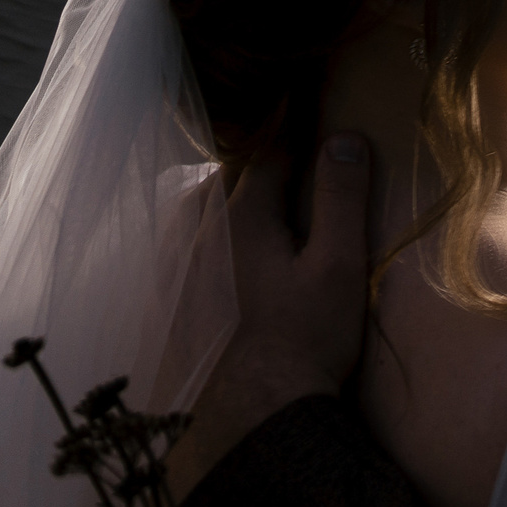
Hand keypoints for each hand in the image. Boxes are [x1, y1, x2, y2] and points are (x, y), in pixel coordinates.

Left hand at [165, 135, 372, 502]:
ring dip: (224, 197)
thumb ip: (342, 200)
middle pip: (228, 176)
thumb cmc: (305, 339)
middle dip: (257, 161)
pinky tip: (217, 254)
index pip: (272, 150)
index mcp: (243, 214)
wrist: (249, 413)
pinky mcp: (162, 300)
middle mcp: (197, 230)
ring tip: (250, 201)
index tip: (306, 94)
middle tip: (285, 153)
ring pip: (197, 209)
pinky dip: (201, 236)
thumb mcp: (339, 266)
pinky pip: (178, 247)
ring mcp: (173, 266)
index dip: (294, 122)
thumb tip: (344, 138)